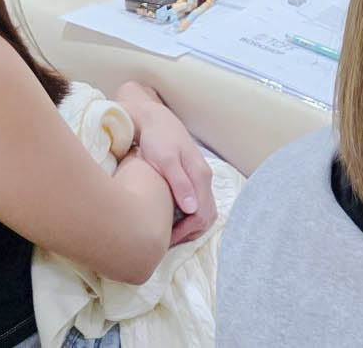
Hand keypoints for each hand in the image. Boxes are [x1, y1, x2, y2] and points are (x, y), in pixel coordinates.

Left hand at [118, 86, 217, 242]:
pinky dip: (189, 217)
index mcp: (200, 175)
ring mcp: (201, 177)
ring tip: (168, 233)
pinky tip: (172, 219)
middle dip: (190, 233)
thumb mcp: (165, 161)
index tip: (164, 239)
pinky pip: (199, 204)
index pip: (202, 215)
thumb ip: (179, 184)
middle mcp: (204, 178)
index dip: (184, 232)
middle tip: (166, 240)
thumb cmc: (156, 140)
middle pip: (208, 217)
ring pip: (205, 212)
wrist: (154, 120)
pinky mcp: (194, 177)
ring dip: (191, 227)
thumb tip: (192, 209)